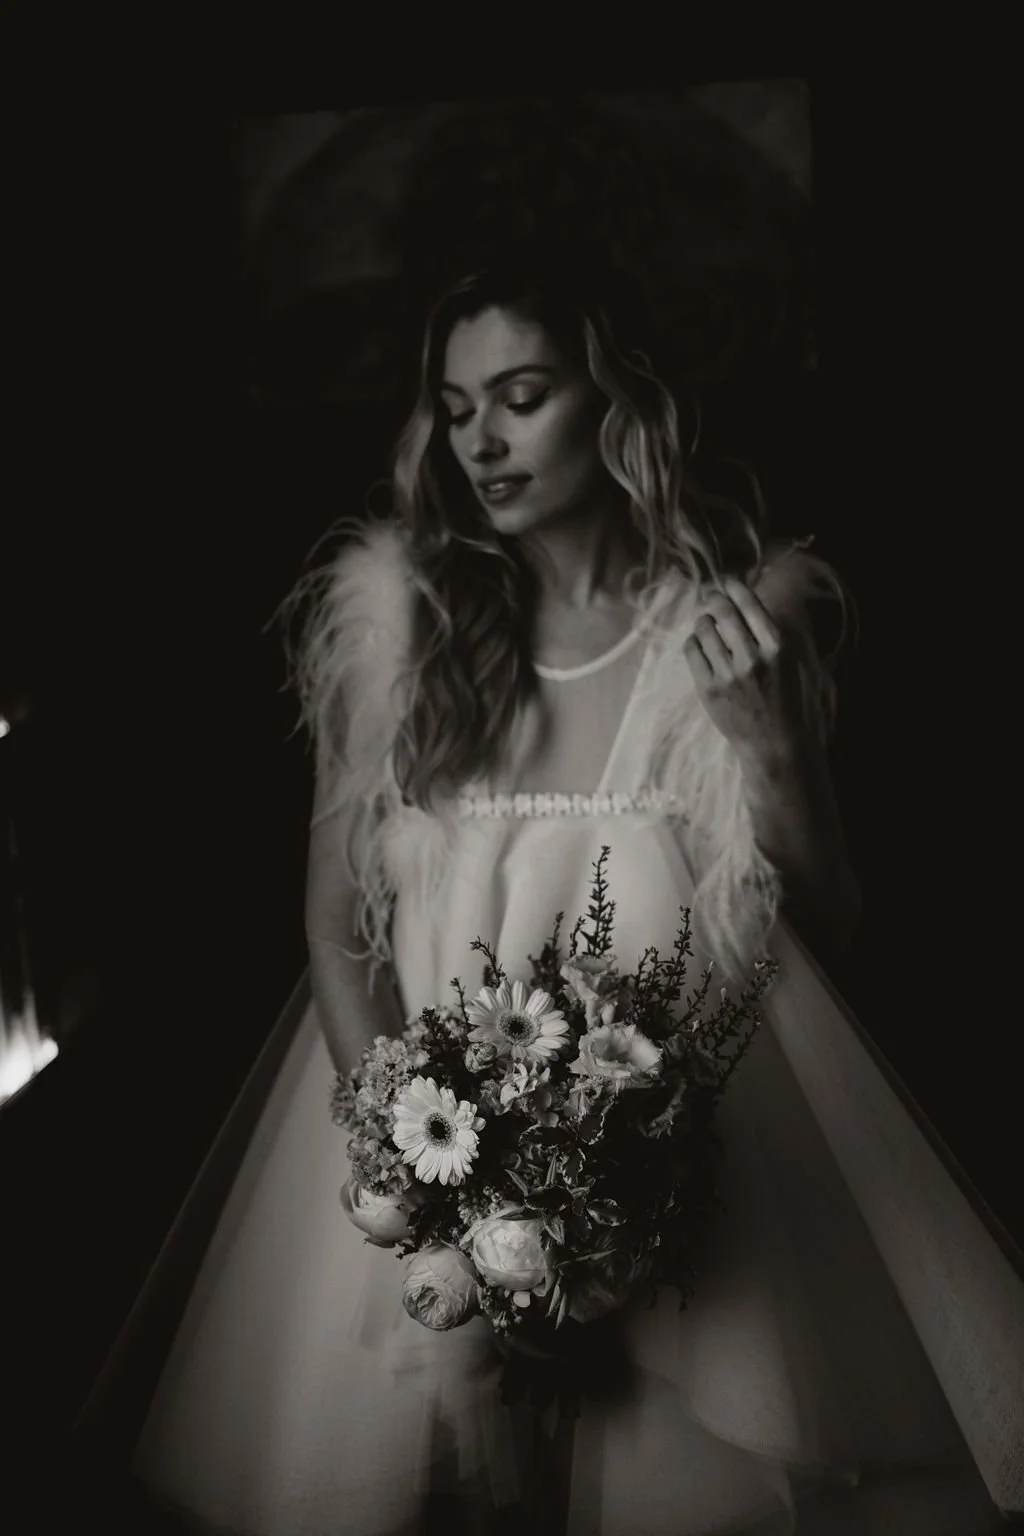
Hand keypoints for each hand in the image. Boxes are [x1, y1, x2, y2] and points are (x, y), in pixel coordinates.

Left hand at [683, 577, 807, 767]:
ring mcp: (728, 674)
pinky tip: (700, 646)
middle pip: (722, 611)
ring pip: (703, 628)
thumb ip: (768, 633)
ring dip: (703, 622)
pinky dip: (693, 642)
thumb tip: (744, 600)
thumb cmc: (784, 699)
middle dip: (713, 600)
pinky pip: (691, 650)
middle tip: (711, 600)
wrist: (774, 743)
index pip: (749, 604)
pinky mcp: (709, 689)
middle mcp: (752, 657)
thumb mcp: (788, 661)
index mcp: (777, 647)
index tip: (726, 581)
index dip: (734, 586)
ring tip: (707, 627)